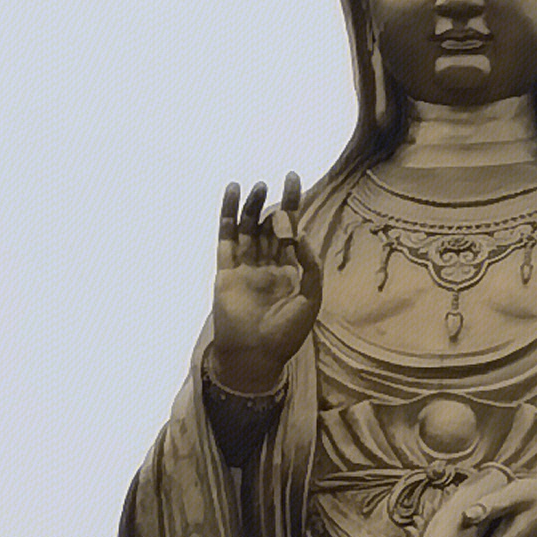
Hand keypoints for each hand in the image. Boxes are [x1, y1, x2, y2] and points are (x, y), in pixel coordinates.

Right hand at [206, 174, 321, 399]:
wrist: (255, 356)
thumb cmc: (286, 334)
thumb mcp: (310, 299)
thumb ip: (311, 266)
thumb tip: (302, 233)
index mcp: (289, 270)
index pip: (291, 230)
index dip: (292, 204)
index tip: (294, 180)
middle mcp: (267, 265)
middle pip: (269, 226)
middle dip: (273, 205)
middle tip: (275, 184)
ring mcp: (245, 267)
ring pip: (247, 229)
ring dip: (251, 206)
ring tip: (257, 187)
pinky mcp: (226, 272)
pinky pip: (226, 238)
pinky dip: (227, 216)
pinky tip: (231, 195)